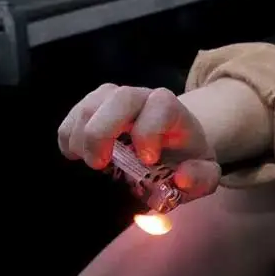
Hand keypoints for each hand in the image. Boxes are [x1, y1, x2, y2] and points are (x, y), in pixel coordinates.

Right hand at [57, 84, 221, 201]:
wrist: (172, 144)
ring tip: (94, 164)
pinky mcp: (92, 109)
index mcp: (173, 110)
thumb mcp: (206, 174)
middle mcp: (142, 97)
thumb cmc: (187, 159)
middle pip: (118, 98)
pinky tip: (79, 156)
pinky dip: (68, 139)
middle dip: (103, 133)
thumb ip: (202, 178)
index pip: (161, 104)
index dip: (149, 130)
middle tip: (101, 165)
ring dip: (82, 139)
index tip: (148, 160)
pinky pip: (71, 118)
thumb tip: (182, 178)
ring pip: (89, 106)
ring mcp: (114, 100)